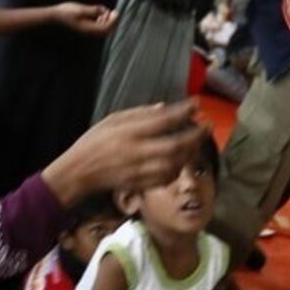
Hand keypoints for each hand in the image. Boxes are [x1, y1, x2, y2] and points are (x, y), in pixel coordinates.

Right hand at [42, 102, 208, 204]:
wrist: (80, 172)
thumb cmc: (95, 142)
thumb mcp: (113, 120)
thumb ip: (140, 114)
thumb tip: (166, 108)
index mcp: (129, 133)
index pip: (163, 121)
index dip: (183, 112)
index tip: (196, 104)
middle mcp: (137, 152)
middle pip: (175, 145)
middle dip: (196, 135)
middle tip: (209, 125)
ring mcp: (140, 171)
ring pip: (175, 163)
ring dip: (191, 152)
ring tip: (198, 141)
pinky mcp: (141, 184)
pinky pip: (167, 177)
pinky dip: (179, 167)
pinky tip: (183, 158)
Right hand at [53, 2, 116, 36]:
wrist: (54, 16)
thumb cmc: (66, 12)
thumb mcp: (81, 9)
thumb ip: (93, 10)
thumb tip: (104, 10)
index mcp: (88, 29)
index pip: (105, 28)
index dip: (113, 21)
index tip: (116, 12)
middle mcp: (88, 32)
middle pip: (105, 30)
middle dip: (112, 22)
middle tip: (114, 12)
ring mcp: (86, 31)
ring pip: (102, 29)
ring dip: (106, 21)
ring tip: (106, 12)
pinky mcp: (84, 28)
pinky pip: (97, 27)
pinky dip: (101, 21)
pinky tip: (100, 13)